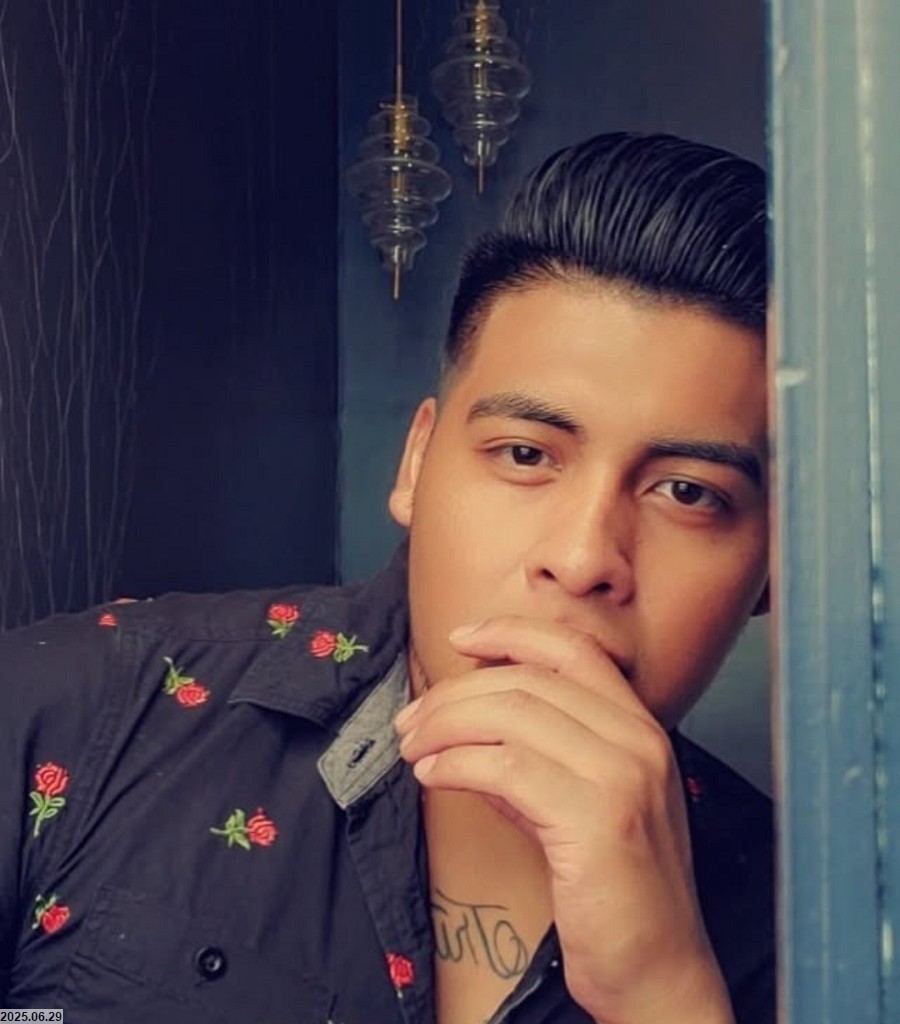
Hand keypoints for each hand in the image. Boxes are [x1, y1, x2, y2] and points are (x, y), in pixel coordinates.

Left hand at [395, 615, 734, 1023]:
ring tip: (413, 745)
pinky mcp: (598, 820)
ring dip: (447, 725)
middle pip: (529, 682)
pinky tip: (433, 775)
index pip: (573, 651)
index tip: (460, 639)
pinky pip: (508, 768)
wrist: (659, 971)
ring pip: (513, 717)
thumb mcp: (579, 805)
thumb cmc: (616, 891)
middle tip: (412, 719)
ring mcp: (623, 777)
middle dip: (456, 693)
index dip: (512, 634)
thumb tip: (467, 733)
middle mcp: (639, 741)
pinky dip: (458, 764)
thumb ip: (534, 760)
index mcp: (640, 729)